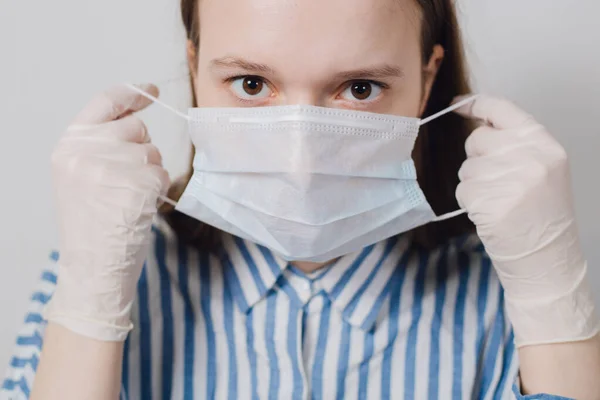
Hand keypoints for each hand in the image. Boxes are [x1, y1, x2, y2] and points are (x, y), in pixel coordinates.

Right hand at [45, 84, 169, 340]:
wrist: (93, 268)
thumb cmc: (92, 227)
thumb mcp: (80, 178)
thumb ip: (101, 147)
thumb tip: (138, 121)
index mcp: (69, 145)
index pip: (104, 103)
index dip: (132, 94)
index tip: (152, 92)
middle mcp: (86, 150)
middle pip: (136, 128)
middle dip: (142, 150)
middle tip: (127, 182)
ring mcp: (111, 166)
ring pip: (153, 152)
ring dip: (151, 174)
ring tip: (128, 200)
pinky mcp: (136, 183)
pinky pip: (162, 174)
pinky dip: (158, 191)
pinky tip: (139, 208)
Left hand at [455, 95, 597, 346]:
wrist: (548, 259)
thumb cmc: (541, 215)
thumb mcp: (542, 170)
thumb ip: (515, 145)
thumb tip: (477, 122)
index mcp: (546, 146)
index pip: (503, 110)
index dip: (476, 105)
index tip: (457, 106)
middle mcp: (531, 158)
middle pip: (478, 139)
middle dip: (477, 158)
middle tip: (496, 181)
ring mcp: (511, 180)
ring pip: (467, 167)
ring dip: (474, 184)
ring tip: (499, 201)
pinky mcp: (491, 203)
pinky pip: (462, 190)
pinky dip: (469, 203)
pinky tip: (490, 214)